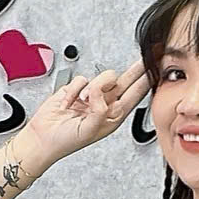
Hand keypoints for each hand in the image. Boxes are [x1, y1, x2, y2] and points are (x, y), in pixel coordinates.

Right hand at [15, 57, 152, 169]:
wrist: (43, 137)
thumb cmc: (67, 140)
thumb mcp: (91, 129)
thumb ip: (100, 109)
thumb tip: (100, 92)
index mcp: (114, 116)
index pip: (135, 95)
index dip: (145, 81)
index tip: (154, 69)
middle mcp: (105, 104)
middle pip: (126, 81)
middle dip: (135, 69)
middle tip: (146, 57)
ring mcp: (91, 96)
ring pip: (102, 77)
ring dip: (92, 87)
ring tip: (82, 102)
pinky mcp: (76, 89)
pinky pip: (81, 78)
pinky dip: (73, 90)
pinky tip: (68, 103)